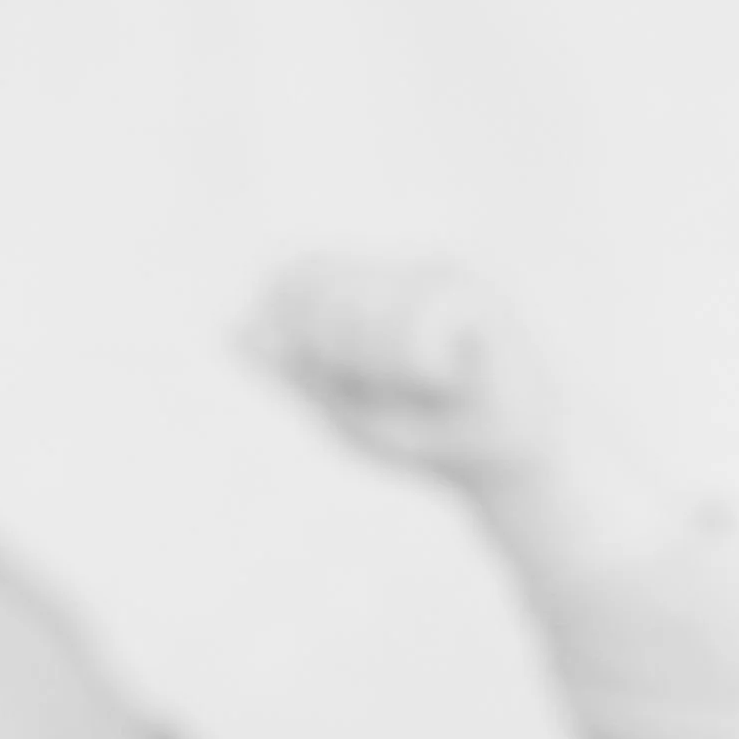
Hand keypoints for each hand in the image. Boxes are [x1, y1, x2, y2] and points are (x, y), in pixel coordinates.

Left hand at [240, 256, 561, 485]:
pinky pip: (415, 323)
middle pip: (324, 297)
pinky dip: (423, 369)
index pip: (302, 273)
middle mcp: (405, 268)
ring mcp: (442, 274)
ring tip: (428, 390)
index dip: (300, 326)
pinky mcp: (476, 292)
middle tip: (395, 392)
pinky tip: (451, 380)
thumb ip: (292, 369)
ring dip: (385, 373)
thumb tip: (229, 328)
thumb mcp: (344, 411)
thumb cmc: (433, 441)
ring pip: (364, 314)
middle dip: (342, 363)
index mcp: (373, 288)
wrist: (509, 470)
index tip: (338, 379)